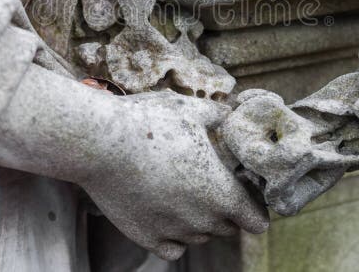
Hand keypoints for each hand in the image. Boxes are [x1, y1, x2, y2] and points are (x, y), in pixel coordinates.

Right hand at [77, 91, 268, 259]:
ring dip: (200, 221)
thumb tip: (232, 114)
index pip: (257, 221)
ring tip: (186, 192)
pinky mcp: (145, 237)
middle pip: (228, 228)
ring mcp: (173, 231)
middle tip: (214, 183)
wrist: (101, 143)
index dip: (255, 206)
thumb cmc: (150, 122)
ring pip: (200, 237)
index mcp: (221, 194)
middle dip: (227, 209)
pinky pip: (173, 248)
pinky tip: (168, 213)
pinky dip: (175, 235)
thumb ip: (219, 116)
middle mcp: (201, 220)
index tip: (246, 190)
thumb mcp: (192, 110)